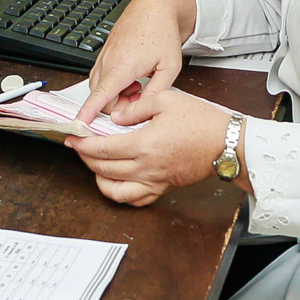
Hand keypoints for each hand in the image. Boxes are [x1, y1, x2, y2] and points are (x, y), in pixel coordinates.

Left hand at [66, 88, 235, 206]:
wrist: (227, 143)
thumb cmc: (202, 122)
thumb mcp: (167, 100)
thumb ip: (137, 108)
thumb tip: (117, 117)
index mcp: (144, 145)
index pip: (102, 148)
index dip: (83, 142)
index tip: (73, 137)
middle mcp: (146, 168)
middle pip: (103, 168)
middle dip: (85, 156)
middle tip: (79, 146)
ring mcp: (154, 181)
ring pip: (115, 190)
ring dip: (98, 178)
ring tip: (94, 164)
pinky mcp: (163, 188)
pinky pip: (135, 200)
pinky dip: (120, 194)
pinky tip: (116, 182)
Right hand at [78, 0, 189, 125]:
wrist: (154, 8)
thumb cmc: (162, 33)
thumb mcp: (169, 67)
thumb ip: (156, 92)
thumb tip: (142, 109)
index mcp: (122, 67)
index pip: (100, 96)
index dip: (88, 113)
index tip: (80, 125)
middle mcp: (108, 62)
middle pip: (102, 99)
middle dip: (118, 106)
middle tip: (140, 98)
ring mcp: (104, 57)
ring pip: (100, 88)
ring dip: (116, 95)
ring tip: (138, 86)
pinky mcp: (104, 55)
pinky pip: (101, 78)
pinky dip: (113, 85)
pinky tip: (132, 78)